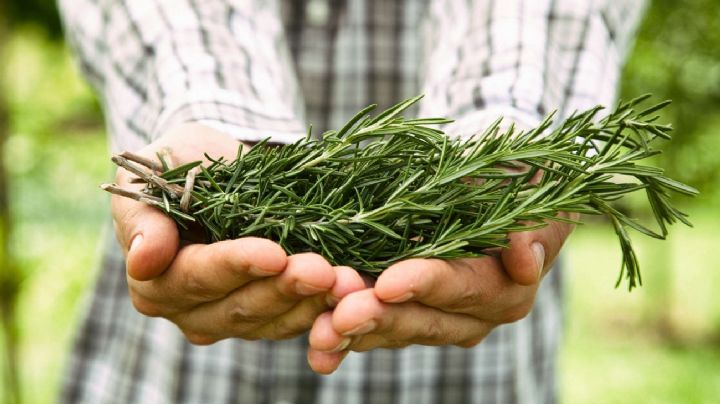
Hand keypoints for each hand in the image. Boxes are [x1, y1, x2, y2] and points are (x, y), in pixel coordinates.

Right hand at [112, 123, 364, 342]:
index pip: (196, 277)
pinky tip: (354, 289)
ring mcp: (231, 319)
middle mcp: (190, 311)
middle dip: (284, 288)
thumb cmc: (180, 166)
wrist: (220, 172)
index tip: (273, 254)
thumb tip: (144, 258)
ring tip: (348, 281)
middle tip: (323, 270)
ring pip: (273, 321)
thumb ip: (143, 215)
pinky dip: (326, 307)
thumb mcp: (152, 173)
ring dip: (313, 303)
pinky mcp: (268, 317)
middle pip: (239, 307)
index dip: (235, 266)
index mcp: (156, 280)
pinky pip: (297, 320)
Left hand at [306, 214, 575, 373]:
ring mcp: (431, 319)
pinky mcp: (401, 315)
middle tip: (339, 316)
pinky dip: (342, 334)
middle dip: (379, 318)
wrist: (488, 189)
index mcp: (503, 290)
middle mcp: (469, 317)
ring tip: (319, 335)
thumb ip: (533, 230)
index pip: (461, 288)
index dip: (425, 285)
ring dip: (353, 334)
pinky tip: (316, 341)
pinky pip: (371, 329)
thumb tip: (525, 260)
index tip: (388, 283)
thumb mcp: (529, 192)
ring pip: (390, 331)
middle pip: (421, 320)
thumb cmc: (511, 184)